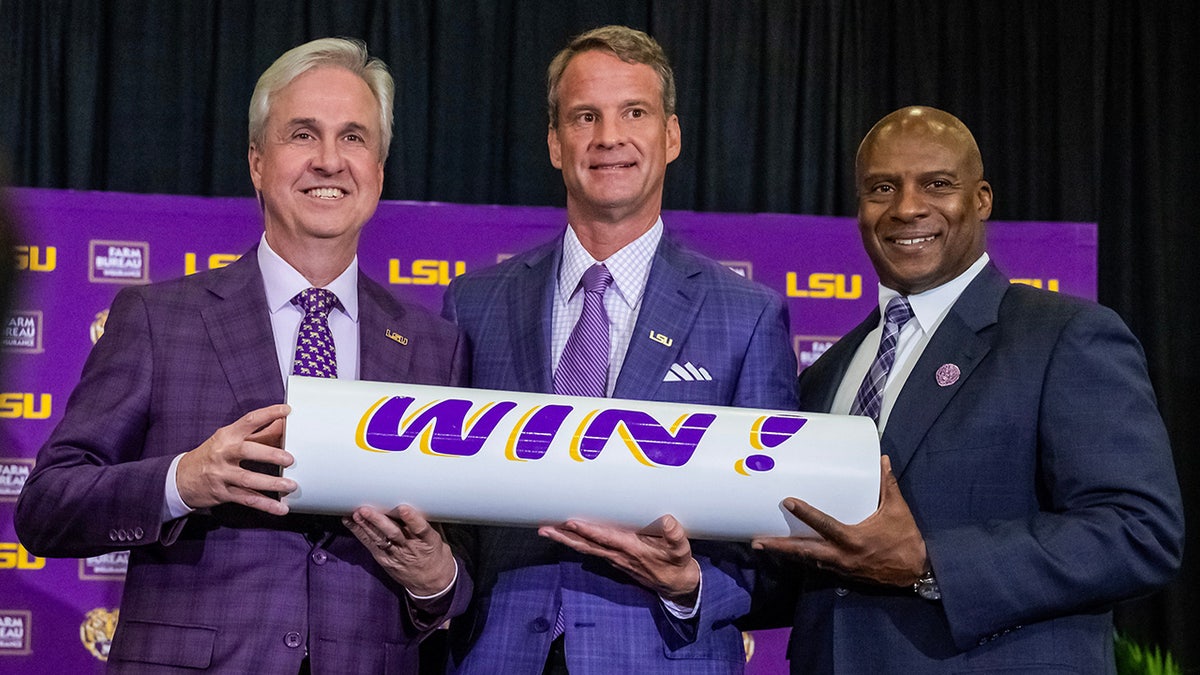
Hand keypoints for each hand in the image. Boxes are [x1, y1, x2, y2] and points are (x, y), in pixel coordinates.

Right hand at [176, 404, 295, 515]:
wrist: (182, 478)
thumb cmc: (212, 455)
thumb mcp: (229, 440)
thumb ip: (257, 433)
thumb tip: (283, 423)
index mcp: (227, 435)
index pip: (249, 421)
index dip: (268, 414)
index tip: (287, 411)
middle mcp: (223, 453)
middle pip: (247, 451)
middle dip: (270, 454)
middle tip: (290, 459)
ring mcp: (221, 474)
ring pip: (248, 479)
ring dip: (271, 483)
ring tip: (291, 485)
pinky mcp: (222, 493)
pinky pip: (247, 499)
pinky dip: (265, 505)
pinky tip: (281, 508)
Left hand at [343, 505, 456, 596]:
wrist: (431, 582)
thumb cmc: (434, 554)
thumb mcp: (438, 537)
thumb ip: (427, 521)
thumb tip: (418, 498)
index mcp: (429, 541)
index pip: (421, 529)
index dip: (412, 519)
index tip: (403, 509)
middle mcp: (411, 548)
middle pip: (394, 534)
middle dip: (378, 521)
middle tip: (366, 510)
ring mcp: (396, 556)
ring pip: (380, 540)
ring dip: (366, 527)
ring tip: (356, 514)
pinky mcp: (385, 561)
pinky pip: (371, 546)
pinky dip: (360, 534)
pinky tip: (350, 522)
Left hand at [539, 514, 700, 604]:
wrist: (677, 586)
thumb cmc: (678, 564)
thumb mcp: (682, 550)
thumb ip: (675, 535)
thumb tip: (667, 520)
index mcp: (632, 550)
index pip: (605, 539)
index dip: (588, 531)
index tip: (571, 523)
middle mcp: (619, 555)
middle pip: (586, 545)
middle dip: (565, 537)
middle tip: (543, 529)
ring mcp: (615, 559)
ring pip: (586, 548)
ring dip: (566, 540)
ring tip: (546, 530)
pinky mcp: (616, 559)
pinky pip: (593, 550)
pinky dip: (578, 543)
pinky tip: (568, 536)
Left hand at [751, 455, 927, 587]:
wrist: (915, 572)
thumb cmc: (905, 540)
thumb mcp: (898, 511)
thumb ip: (887, 485)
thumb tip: (883, 460)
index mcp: (853, 539)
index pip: (824, 524)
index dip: (806, 513)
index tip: (787, 502)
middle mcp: (842, 556)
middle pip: (804, 551)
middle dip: (779, 547)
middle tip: (756, 541)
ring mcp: (840, 567)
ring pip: (807, 560)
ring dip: (786, 554)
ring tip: (764, 546)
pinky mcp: (841, 573)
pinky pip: (816, 565)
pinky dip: (801, 559)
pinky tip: (788, 554)